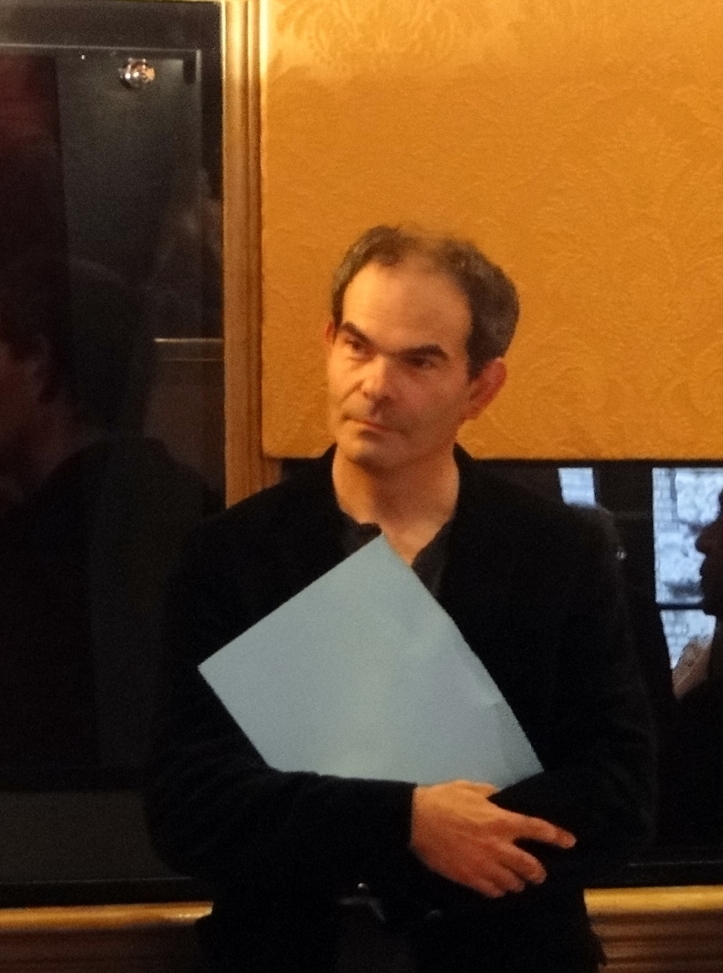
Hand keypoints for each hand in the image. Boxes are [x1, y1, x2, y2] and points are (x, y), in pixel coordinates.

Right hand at [410, 779, 575, 898]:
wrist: (416, 820)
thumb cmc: (444, 799)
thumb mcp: (471, 788)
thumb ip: (491, 795)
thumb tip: (501, 800)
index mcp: (500, 821)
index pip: (537, 830)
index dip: (557, 836)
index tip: (570, 842)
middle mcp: (498, 846)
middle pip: (530, 866)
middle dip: (539, 872)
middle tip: (539, 873)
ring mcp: (484, 865)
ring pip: (513, 883)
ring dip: (518, 882)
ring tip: (517, 881)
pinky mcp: (469, 878)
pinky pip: (493, 891)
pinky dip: (498, 890)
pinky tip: (496, 886)